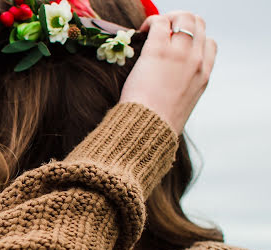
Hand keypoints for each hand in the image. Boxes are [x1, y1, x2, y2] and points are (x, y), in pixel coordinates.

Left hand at [119, 11, 217, 134]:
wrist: (148, 128)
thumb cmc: (158, 123)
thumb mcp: (181, 106)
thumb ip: (182, 89)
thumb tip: (169, 86)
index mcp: (204, 75)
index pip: (209, 43)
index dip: (193, 38)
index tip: (177, 44)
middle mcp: (197, 61)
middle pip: (198, 24)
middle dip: (182, 21)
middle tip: (164, 30)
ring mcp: (179, 54)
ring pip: (184, 17)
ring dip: (169, 17)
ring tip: (154, 28)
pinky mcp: (158, 51)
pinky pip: (161, 22)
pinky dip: (152, 21)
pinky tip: (143, 31)